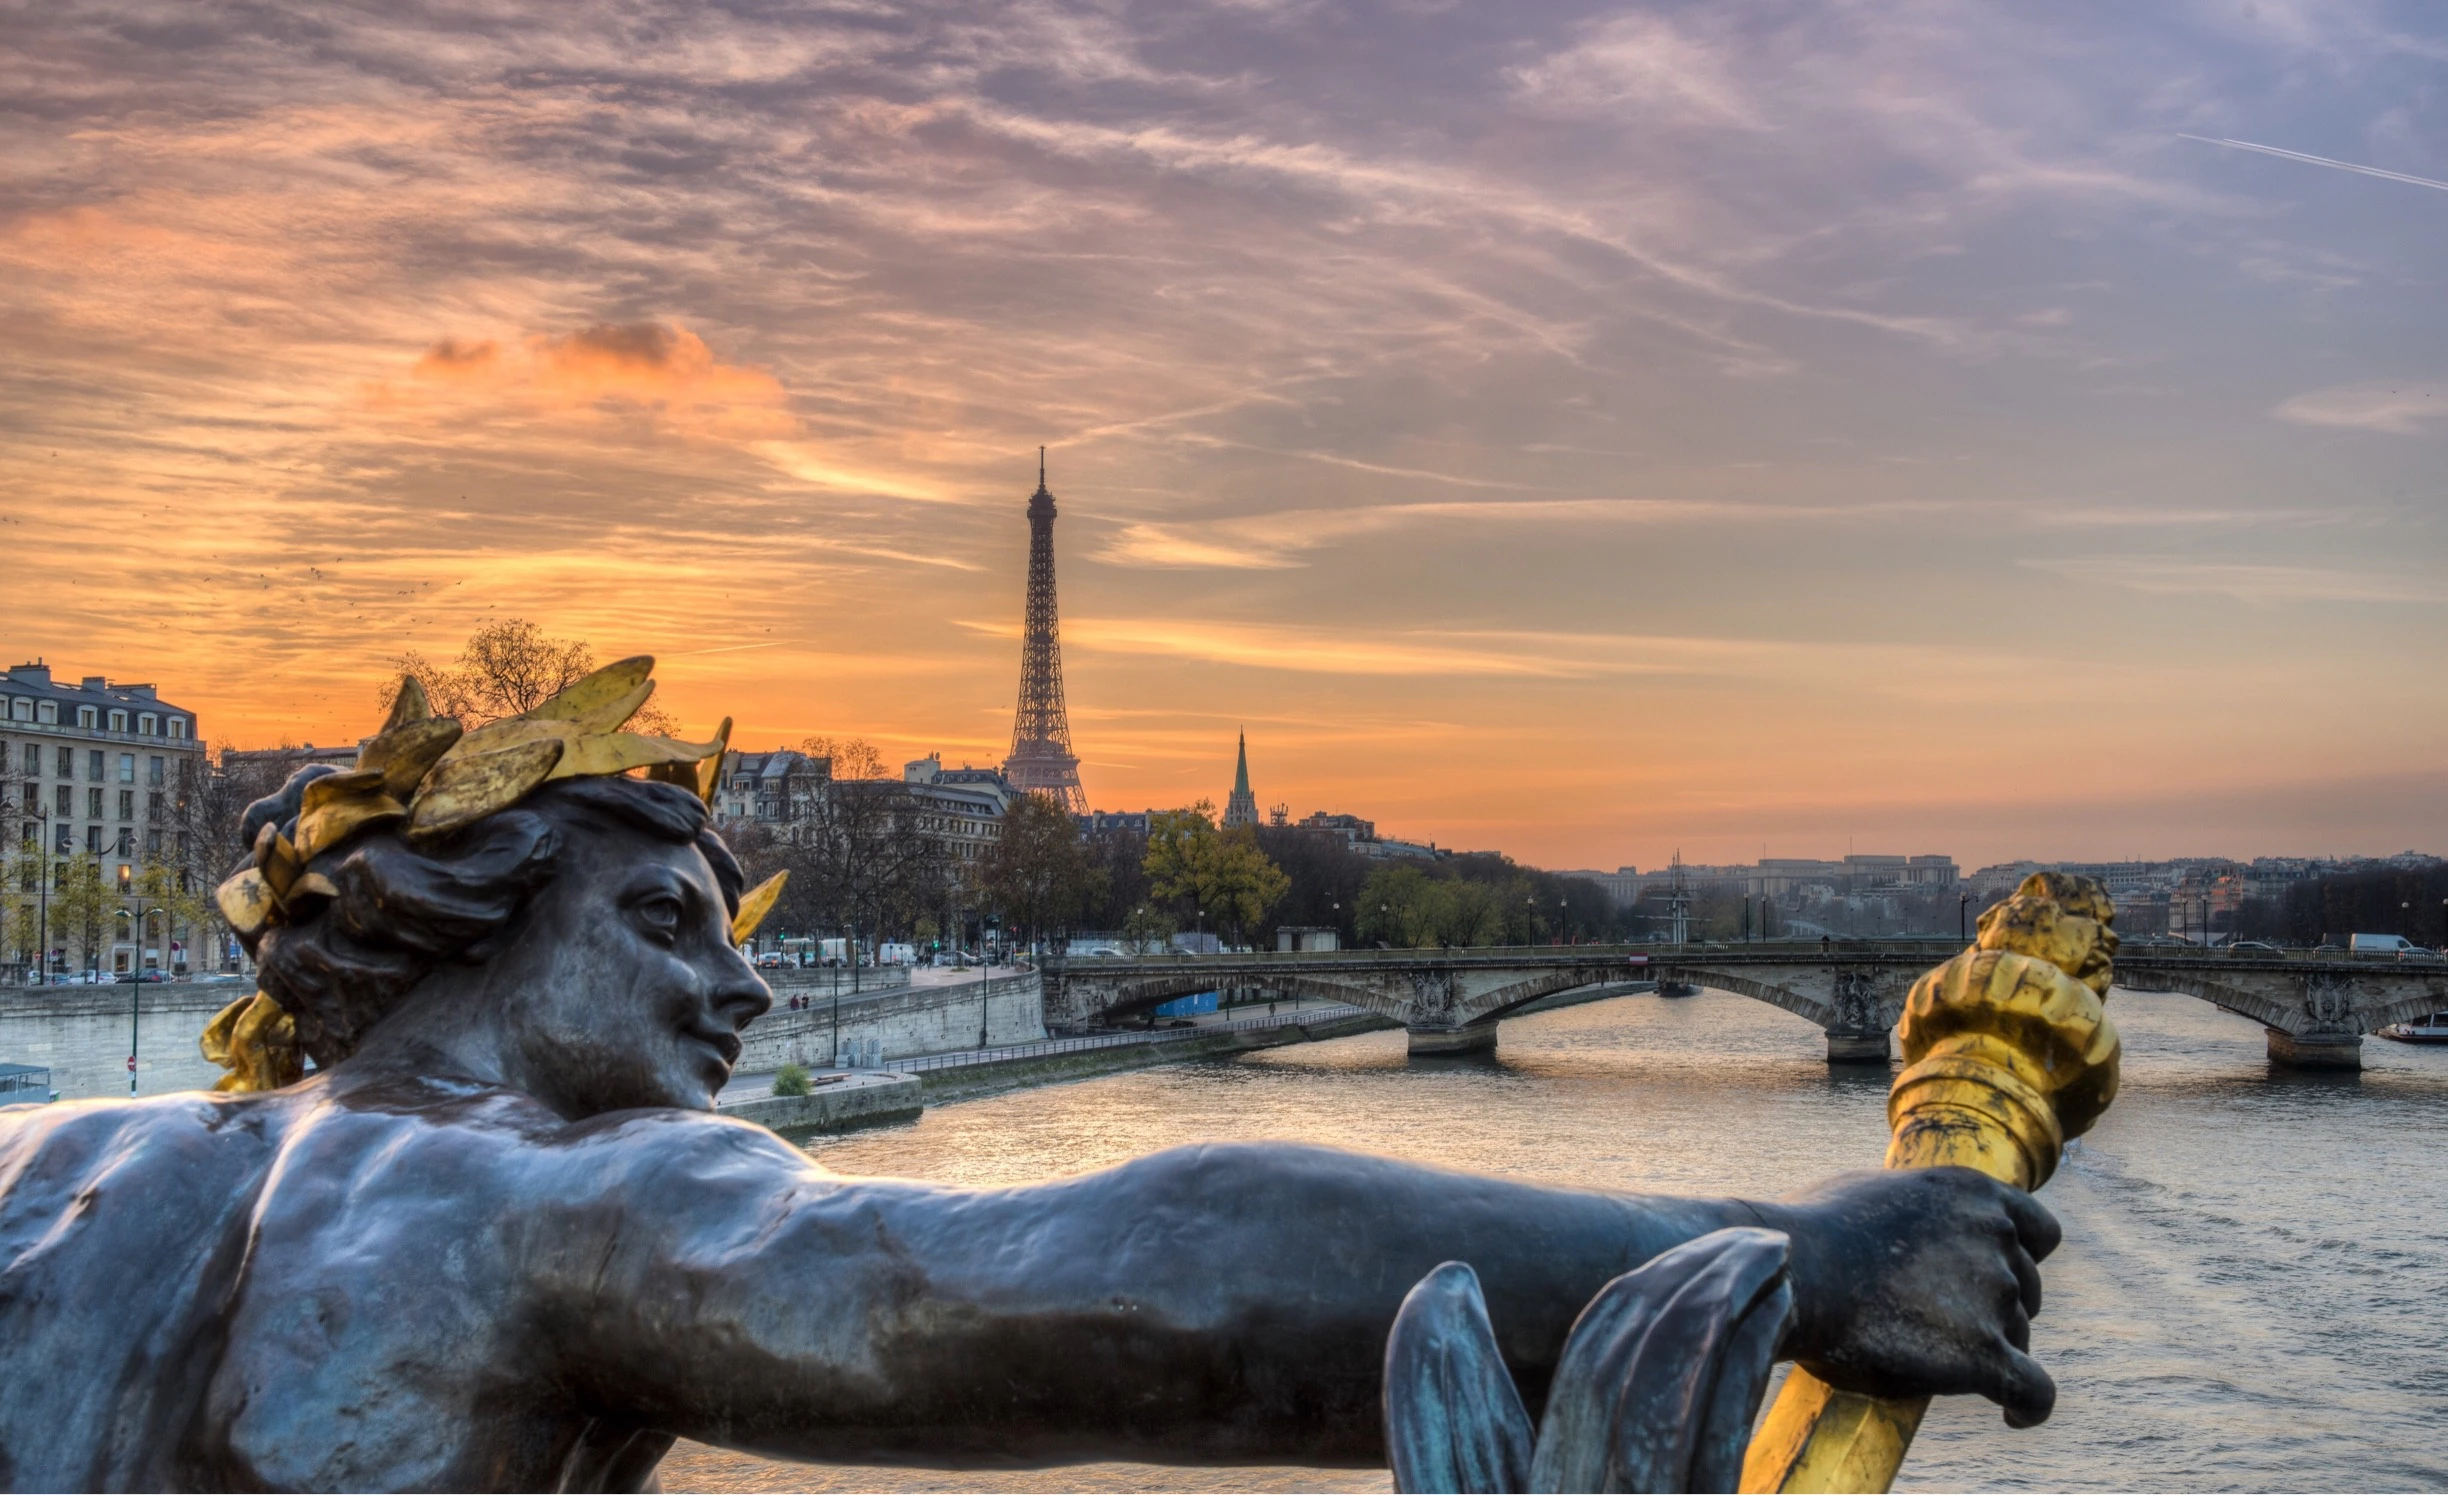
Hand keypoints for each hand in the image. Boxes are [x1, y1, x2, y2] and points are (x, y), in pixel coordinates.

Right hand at [1761, 1167, 2061, 1426]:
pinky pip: (2032, 1390)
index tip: (1997, 1278)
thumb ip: (1909, 1212)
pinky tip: (2014, 1415)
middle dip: (1995, 1306)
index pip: (2038, 1231)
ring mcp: (1995, 1293)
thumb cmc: (1808, 1233)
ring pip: (2019, 1337)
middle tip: (1942, 1325)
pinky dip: (2029, 1405)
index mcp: (1971, 1193)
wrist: (1792, 1272)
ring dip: (1990, 1350)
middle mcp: (1995, 1236)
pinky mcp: (1985, 1352)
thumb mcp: (1868, 1193)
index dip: (2021, 1259)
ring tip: (1936, 1364)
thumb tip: (1898, 1229)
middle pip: (2026, 1288)